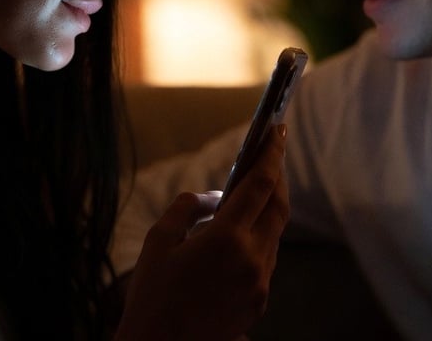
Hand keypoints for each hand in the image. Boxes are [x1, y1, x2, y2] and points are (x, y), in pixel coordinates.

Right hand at [115, 125, 288, 340]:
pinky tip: (243, 232)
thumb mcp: (158, 241)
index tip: (277, 130)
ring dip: (269, 208)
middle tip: (272, 153)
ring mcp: (259, 284)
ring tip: (255, 190)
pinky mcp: (259, 302)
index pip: (261, 184)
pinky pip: (267, 258)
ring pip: (275, 233)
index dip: (272, 153)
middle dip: (278, 175)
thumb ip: (187, 208)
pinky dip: (261, 236)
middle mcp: (252, 259)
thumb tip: (211, 197)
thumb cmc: (151, 295)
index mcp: (226, 239)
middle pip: (279, 206)